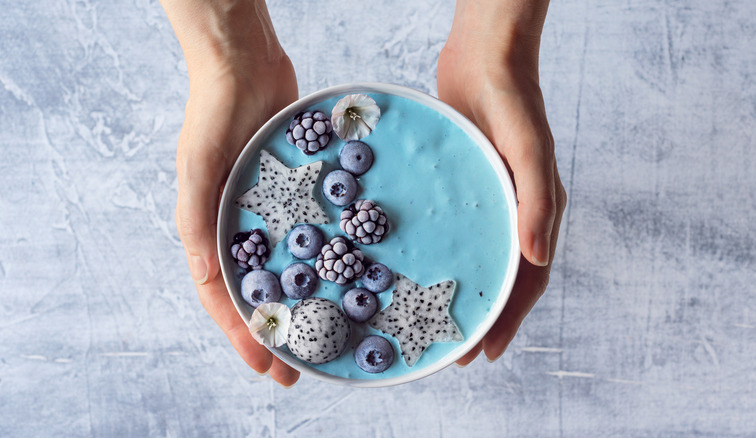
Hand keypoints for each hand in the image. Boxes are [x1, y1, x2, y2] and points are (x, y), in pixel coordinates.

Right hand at [161, 0, 300, 385]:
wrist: (245, 65)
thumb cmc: (214, 114)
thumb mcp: (198, 168)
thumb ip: (197, 221)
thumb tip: (205, 277)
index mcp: (208, 230)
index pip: (222, 297)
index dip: (242, 334)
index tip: (267, 366)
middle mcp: (238, 230)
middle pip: (257, 293)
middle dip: (277, 332)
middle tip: (299, 369)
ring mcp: (269, 215)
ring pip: (286, 270)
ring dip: (303, 305)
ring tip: (326, 335)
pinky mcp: (297, 195)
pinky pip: (311, 235)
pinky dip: (323, 260)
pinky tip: (348, 279)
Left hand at [437, 0, 565, 364]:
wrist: (485, 56)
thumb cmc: (514, 99)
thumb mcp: (527, 148)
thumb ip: (537, 202)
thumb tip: (538, 259)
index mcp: (538, 212)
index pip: (528, 279)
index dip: (509, 319)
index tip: (484, 353)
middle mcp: (514, 212)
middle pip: (501, 277)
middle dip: (481, 317)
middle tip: (453, 352)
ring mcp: (488, 200)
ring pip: (476, 257)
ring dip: (460, 290)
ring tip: (432, 321)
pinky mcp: (461, 185)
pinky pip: (453, 229)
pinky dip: (440, 254)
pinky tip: (412, 266)